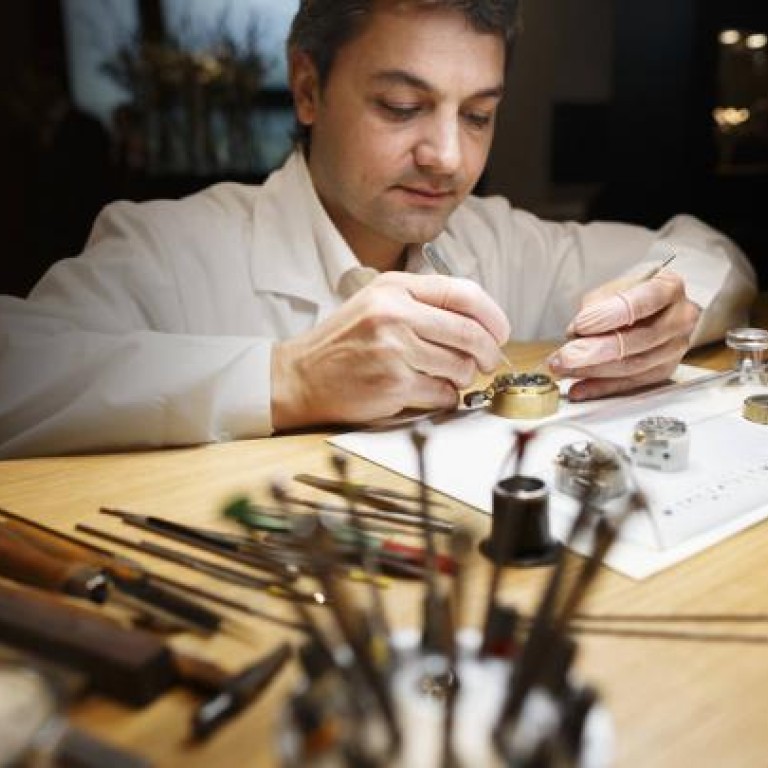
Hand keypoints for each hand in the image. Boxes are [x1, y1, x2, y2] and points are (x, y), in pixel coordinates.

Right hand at [271, 272, 509, 428]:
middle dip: (490, 353)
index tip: (500, 332)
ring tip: (446, 377)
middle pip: (470, 333)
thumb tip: (481, 322)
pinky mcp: (393, 385)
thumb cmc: (344, 342)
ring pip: (461, 367)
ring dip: (463, 378)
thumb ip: (423, 304)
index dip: (493, 316)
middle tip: (489, 363)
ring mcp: (394, 350)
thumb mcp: (378, 303)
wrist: (300, 376)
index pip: (464, 293)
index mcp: (395, 287)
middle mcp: (395, 314)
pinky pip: (443, 394)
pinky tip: (429, 392)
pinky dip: (445, 397)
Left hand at [547, 270, 700, 400]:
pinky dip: (601, 387)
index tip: (580, 325)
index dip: (609, 316)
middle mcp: (680, 319)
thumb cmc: (632, 294)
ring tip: (564, 369)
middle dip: (596, 350)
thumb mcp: (613, 287)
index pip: (642, 303)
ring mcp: (675, 348)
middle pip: (639, 340)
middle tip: (566, 355)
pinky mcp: (664, 370)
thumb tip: (576, 333)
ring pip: (634, 366)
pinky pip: (631, 384)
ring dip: (593, 371)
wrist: (656, 308)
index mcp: (669, 288)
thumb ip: (596, 306)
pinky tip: (579, 388)